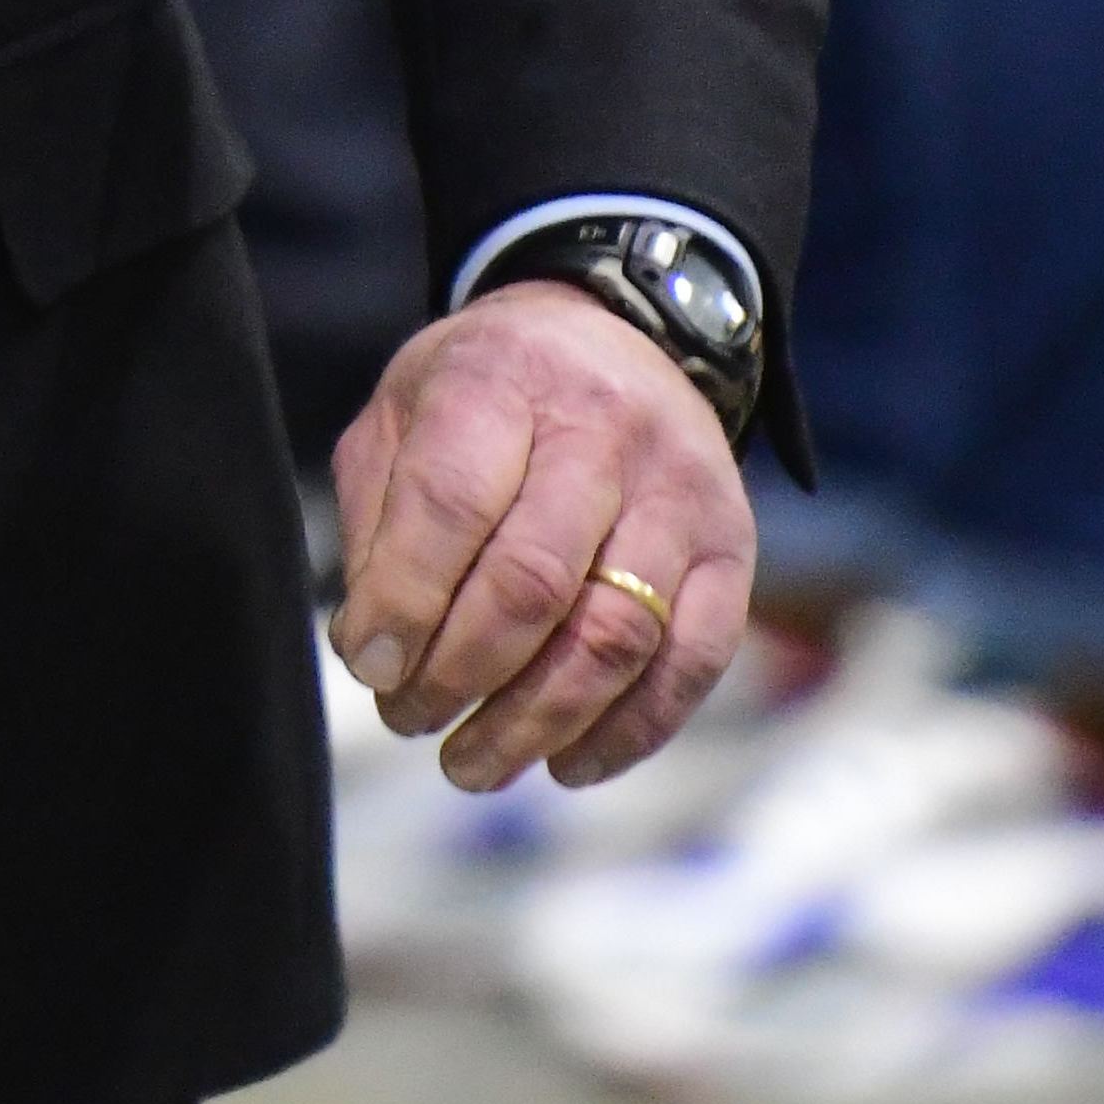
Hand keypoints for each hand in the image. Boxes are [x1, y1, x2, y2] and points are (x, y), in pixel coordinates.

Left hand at [327, 274, 752, 793]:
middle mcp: (604, 430)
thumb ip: (378, 520)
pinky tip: (566, 764)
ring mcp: (679, 493)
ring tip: (471, 763)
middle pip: (535, 582)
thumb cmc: (487, 393)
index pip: (451, 503)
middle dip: (460, 674)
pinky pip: (693, 662)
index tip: (370, 666)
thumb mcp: (404, 413)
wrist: (614, 339)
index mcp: (504, 380)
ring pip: (616, 635)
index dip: (404, 602)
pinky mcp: (733, 548)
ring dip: (536, 722)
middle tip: (410, 718)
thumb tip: (373, 648)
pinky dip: (629, 732)